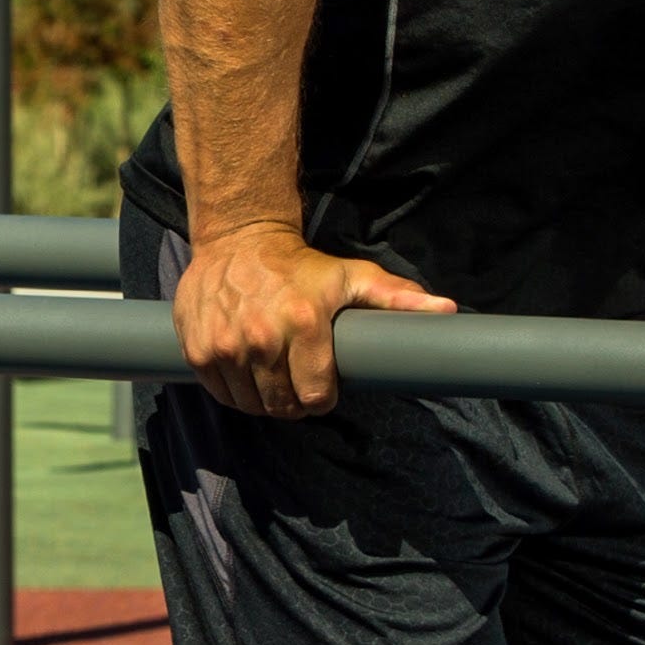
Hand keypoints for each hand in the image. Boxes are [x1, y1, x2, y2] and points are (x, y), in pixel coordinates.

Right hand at [173, 222, 452, 416]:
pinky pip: (220, 394)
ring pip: (250, 405)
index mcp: (303, 323)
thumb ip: (398, 299)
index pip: (315, 398)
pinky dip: (234, 391)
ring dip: (263, 400)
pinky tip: (246, 371)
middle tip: (297, 381)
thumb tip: (447, 310)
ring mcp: (224, 345)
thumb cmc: (302, 265)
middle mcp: (261, 338)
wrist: (239, 238)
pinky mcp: (196, 349)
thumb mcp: (353, 277)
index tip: (322, 385)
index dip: (322, 397)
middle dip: (294, 402)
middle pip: (282, 407)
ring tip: (272, 376)